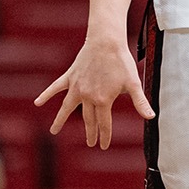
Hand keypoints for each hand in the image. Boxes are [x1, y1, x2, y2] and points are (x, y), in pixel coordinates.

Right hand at [35, 37, 153, 149]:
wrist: (106, 41)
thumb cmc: (122, 62)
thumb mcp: (133, 83)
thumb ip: (140, 102)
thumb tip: (151, 117)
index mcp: (103, 100)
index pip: (104, 124)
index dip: (104, 136)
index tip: (103, 146)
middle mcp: (87, 96)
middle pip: (88, 119)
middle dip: (90, 132)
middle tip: (90, 143)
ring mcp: (76, 87)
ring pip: (67, 108)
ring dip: (60, 120)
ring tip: (53, 131)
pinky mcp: (70, 76)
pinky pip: (56, 88)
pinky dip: (46, 95)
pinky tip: (37, 103)